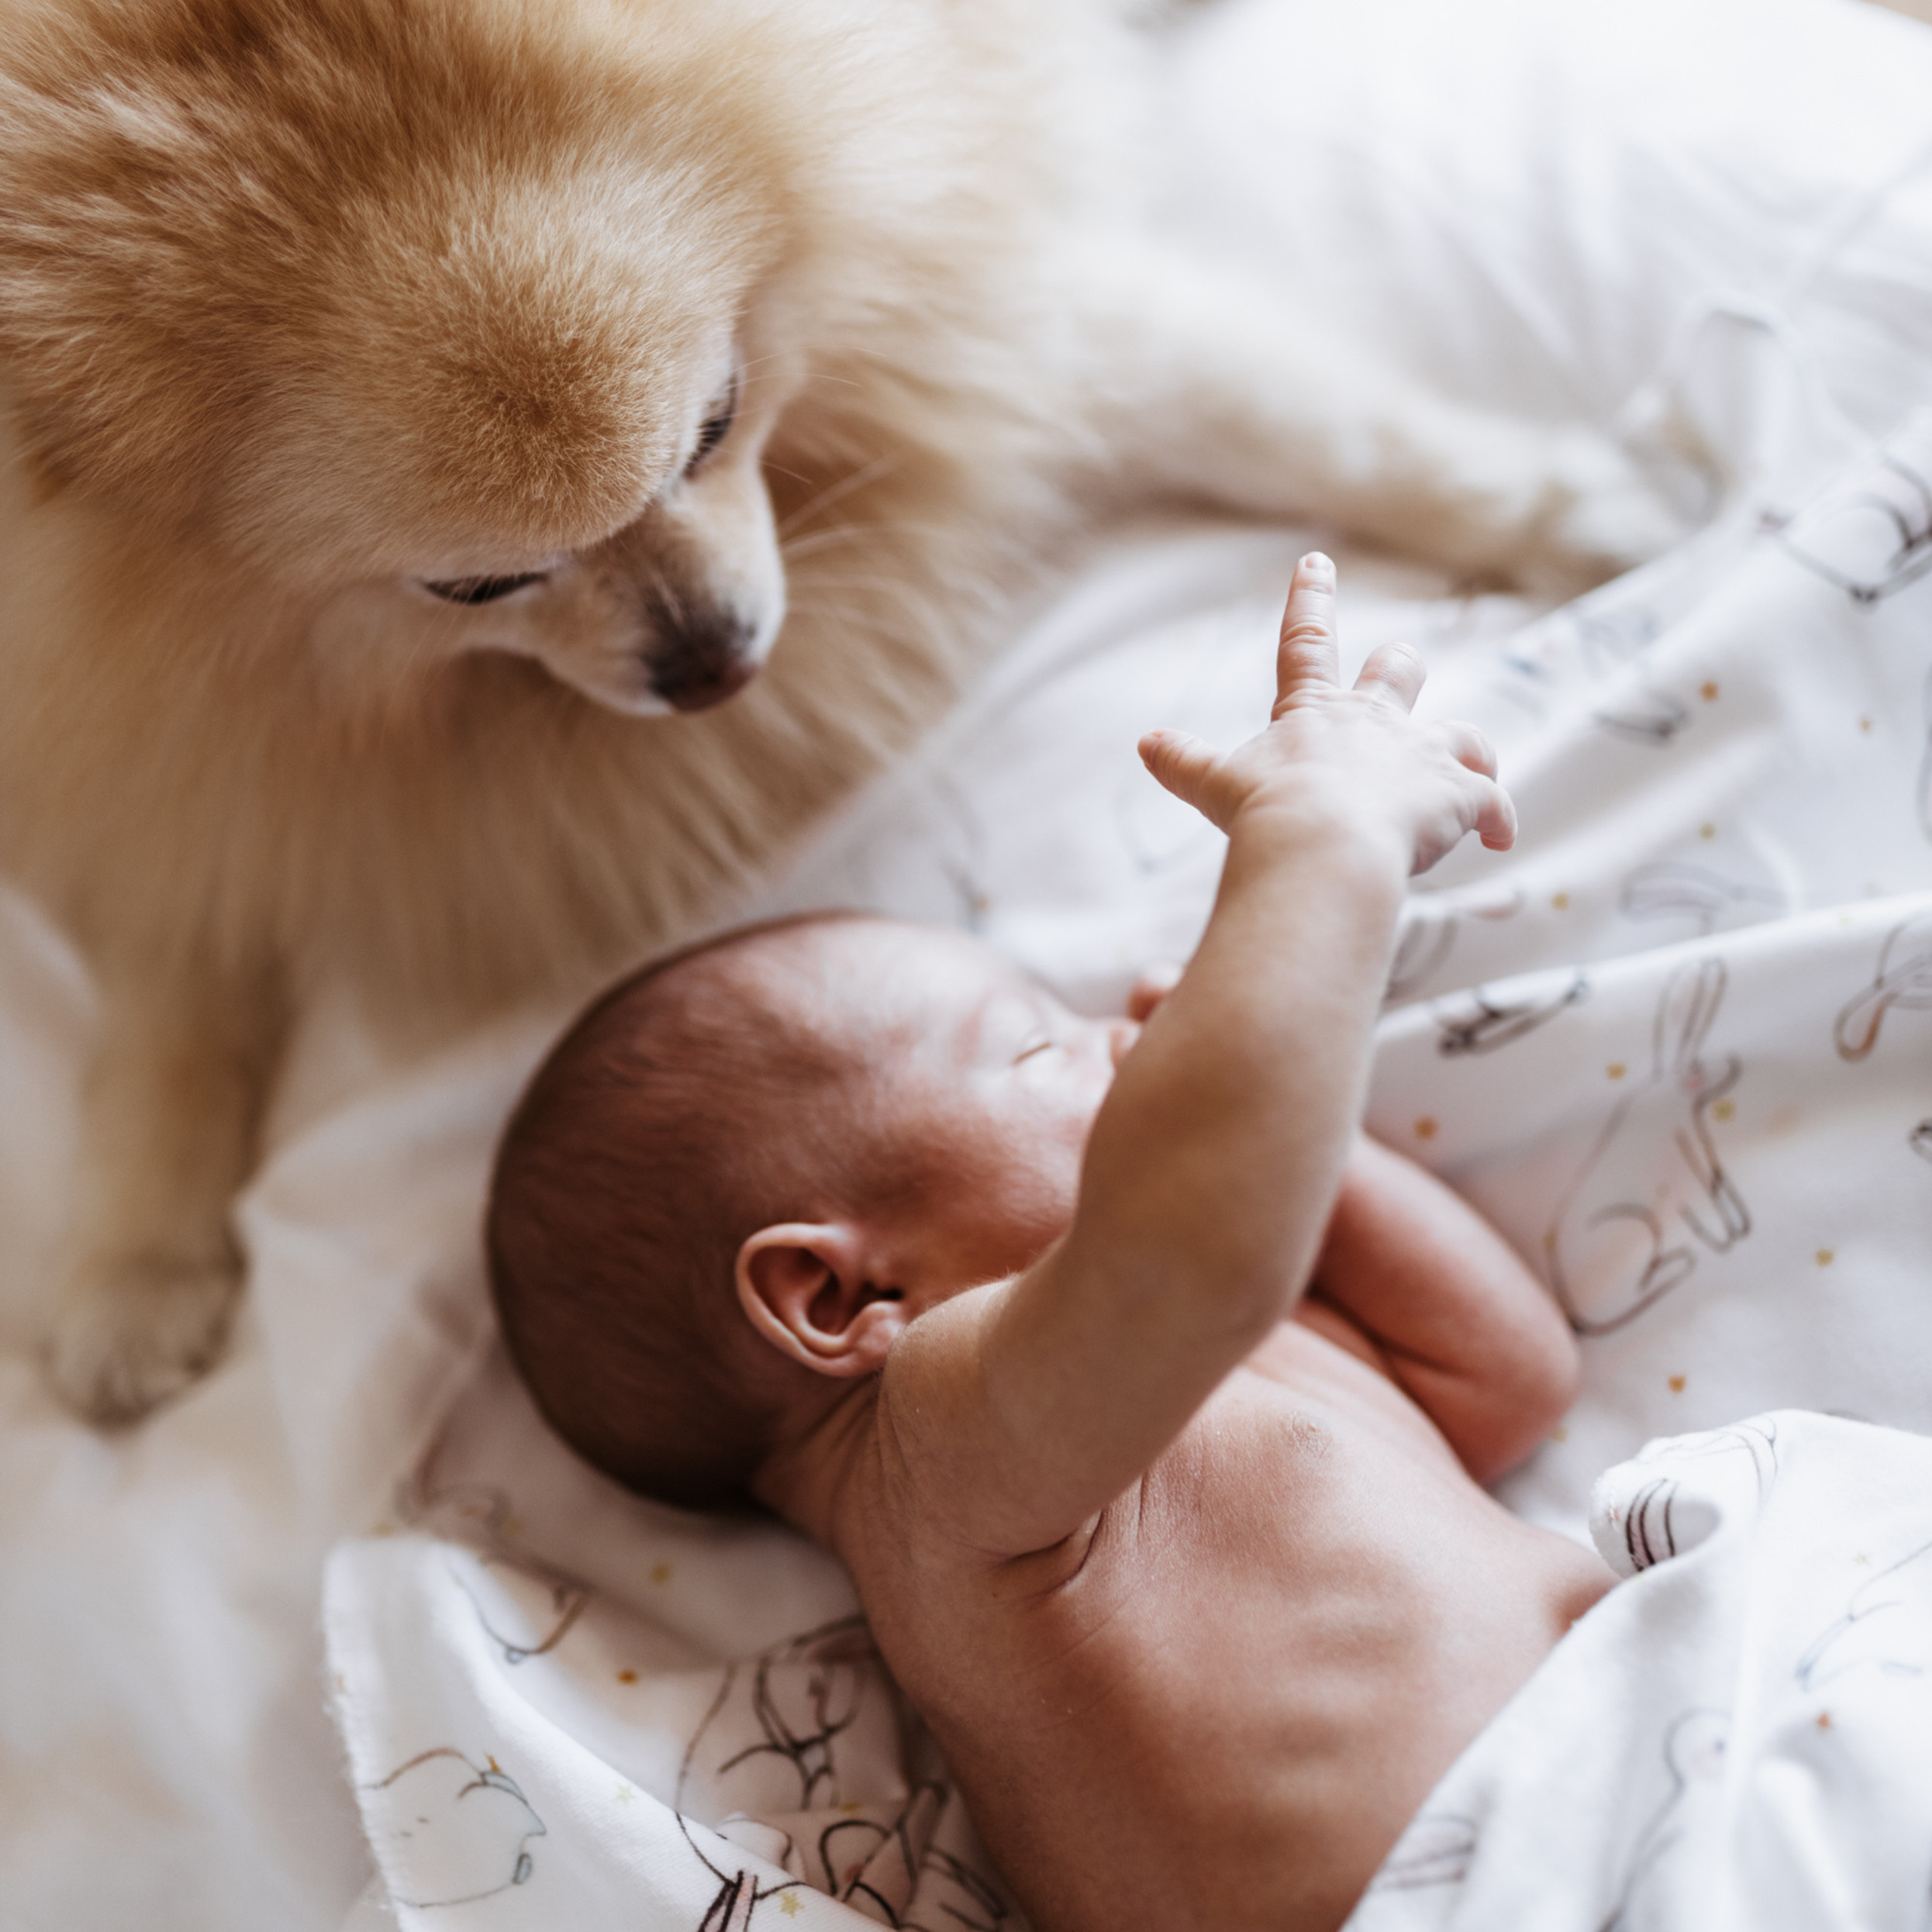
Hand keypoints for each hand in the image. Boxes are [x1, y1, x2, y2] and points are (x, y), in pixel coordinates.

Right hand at [1137, 553, 1514, 876]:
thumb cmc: (1265, 815)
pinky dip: (1498, 819)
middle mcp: (1373, 721)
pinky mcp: (1459, 794)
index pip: (1306, 641)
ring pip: (1463, 735)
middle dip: (1399, 668)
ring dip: (1467, 751)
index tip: (1317, 560)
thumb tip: (1144, 743)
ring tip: (1472, 774)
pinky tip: (1500, 840)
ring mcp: (1420, 754)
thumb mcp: (1214, 785)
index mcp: (1313, 712)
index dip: (1309, 598)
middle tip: (1401, 668)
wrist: (1321, 846)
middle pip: (1398, 671)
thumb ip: (1183, 762)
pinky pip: (1491, 803)